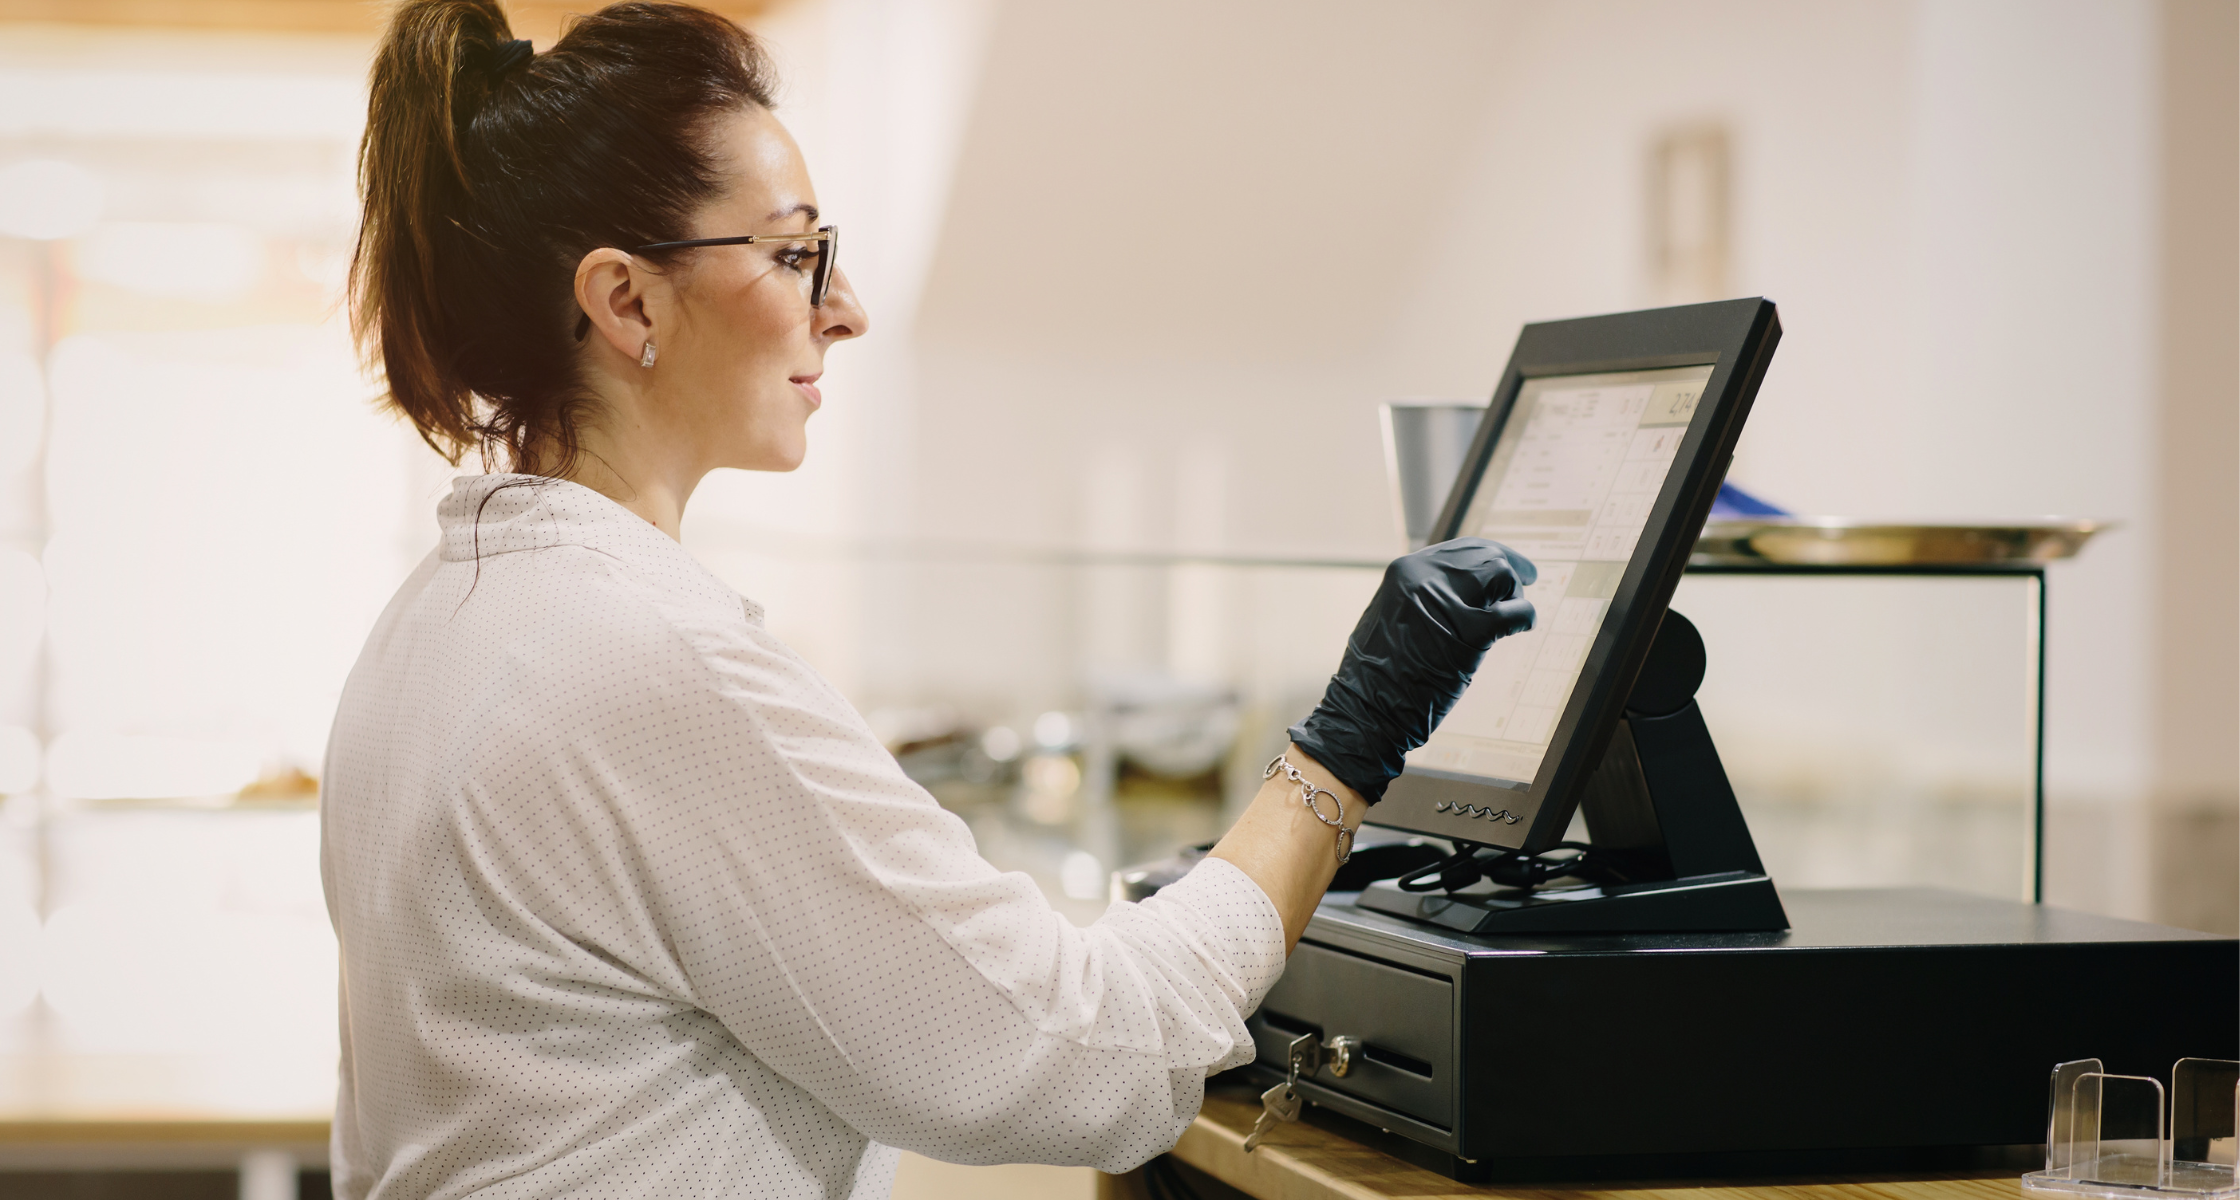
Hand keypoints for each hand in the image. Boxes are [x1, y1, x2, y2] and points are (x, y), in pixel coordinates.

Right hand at [1286, 538, 1536, 802]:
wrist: (1367, 711)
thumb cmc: (1378, 675)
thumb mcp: (1393, 616)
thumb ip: (1422, 596)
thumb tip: (1462, 587)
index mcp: (1403, 571)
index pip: (1460, 549)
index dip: (1489, 555)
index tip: (1507, 565)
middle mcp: (1422, 577)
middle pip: (1484, 555)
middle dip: (1509, 569)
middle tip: (1525, 582)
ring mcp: (1443, 603)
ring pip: (1500, 575)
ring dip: (1514, 593)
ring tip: (1510, 614)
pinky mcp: (1466, 634)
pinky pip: (1512, 612)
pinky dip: (1525, 616)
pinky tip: (1524, 625)